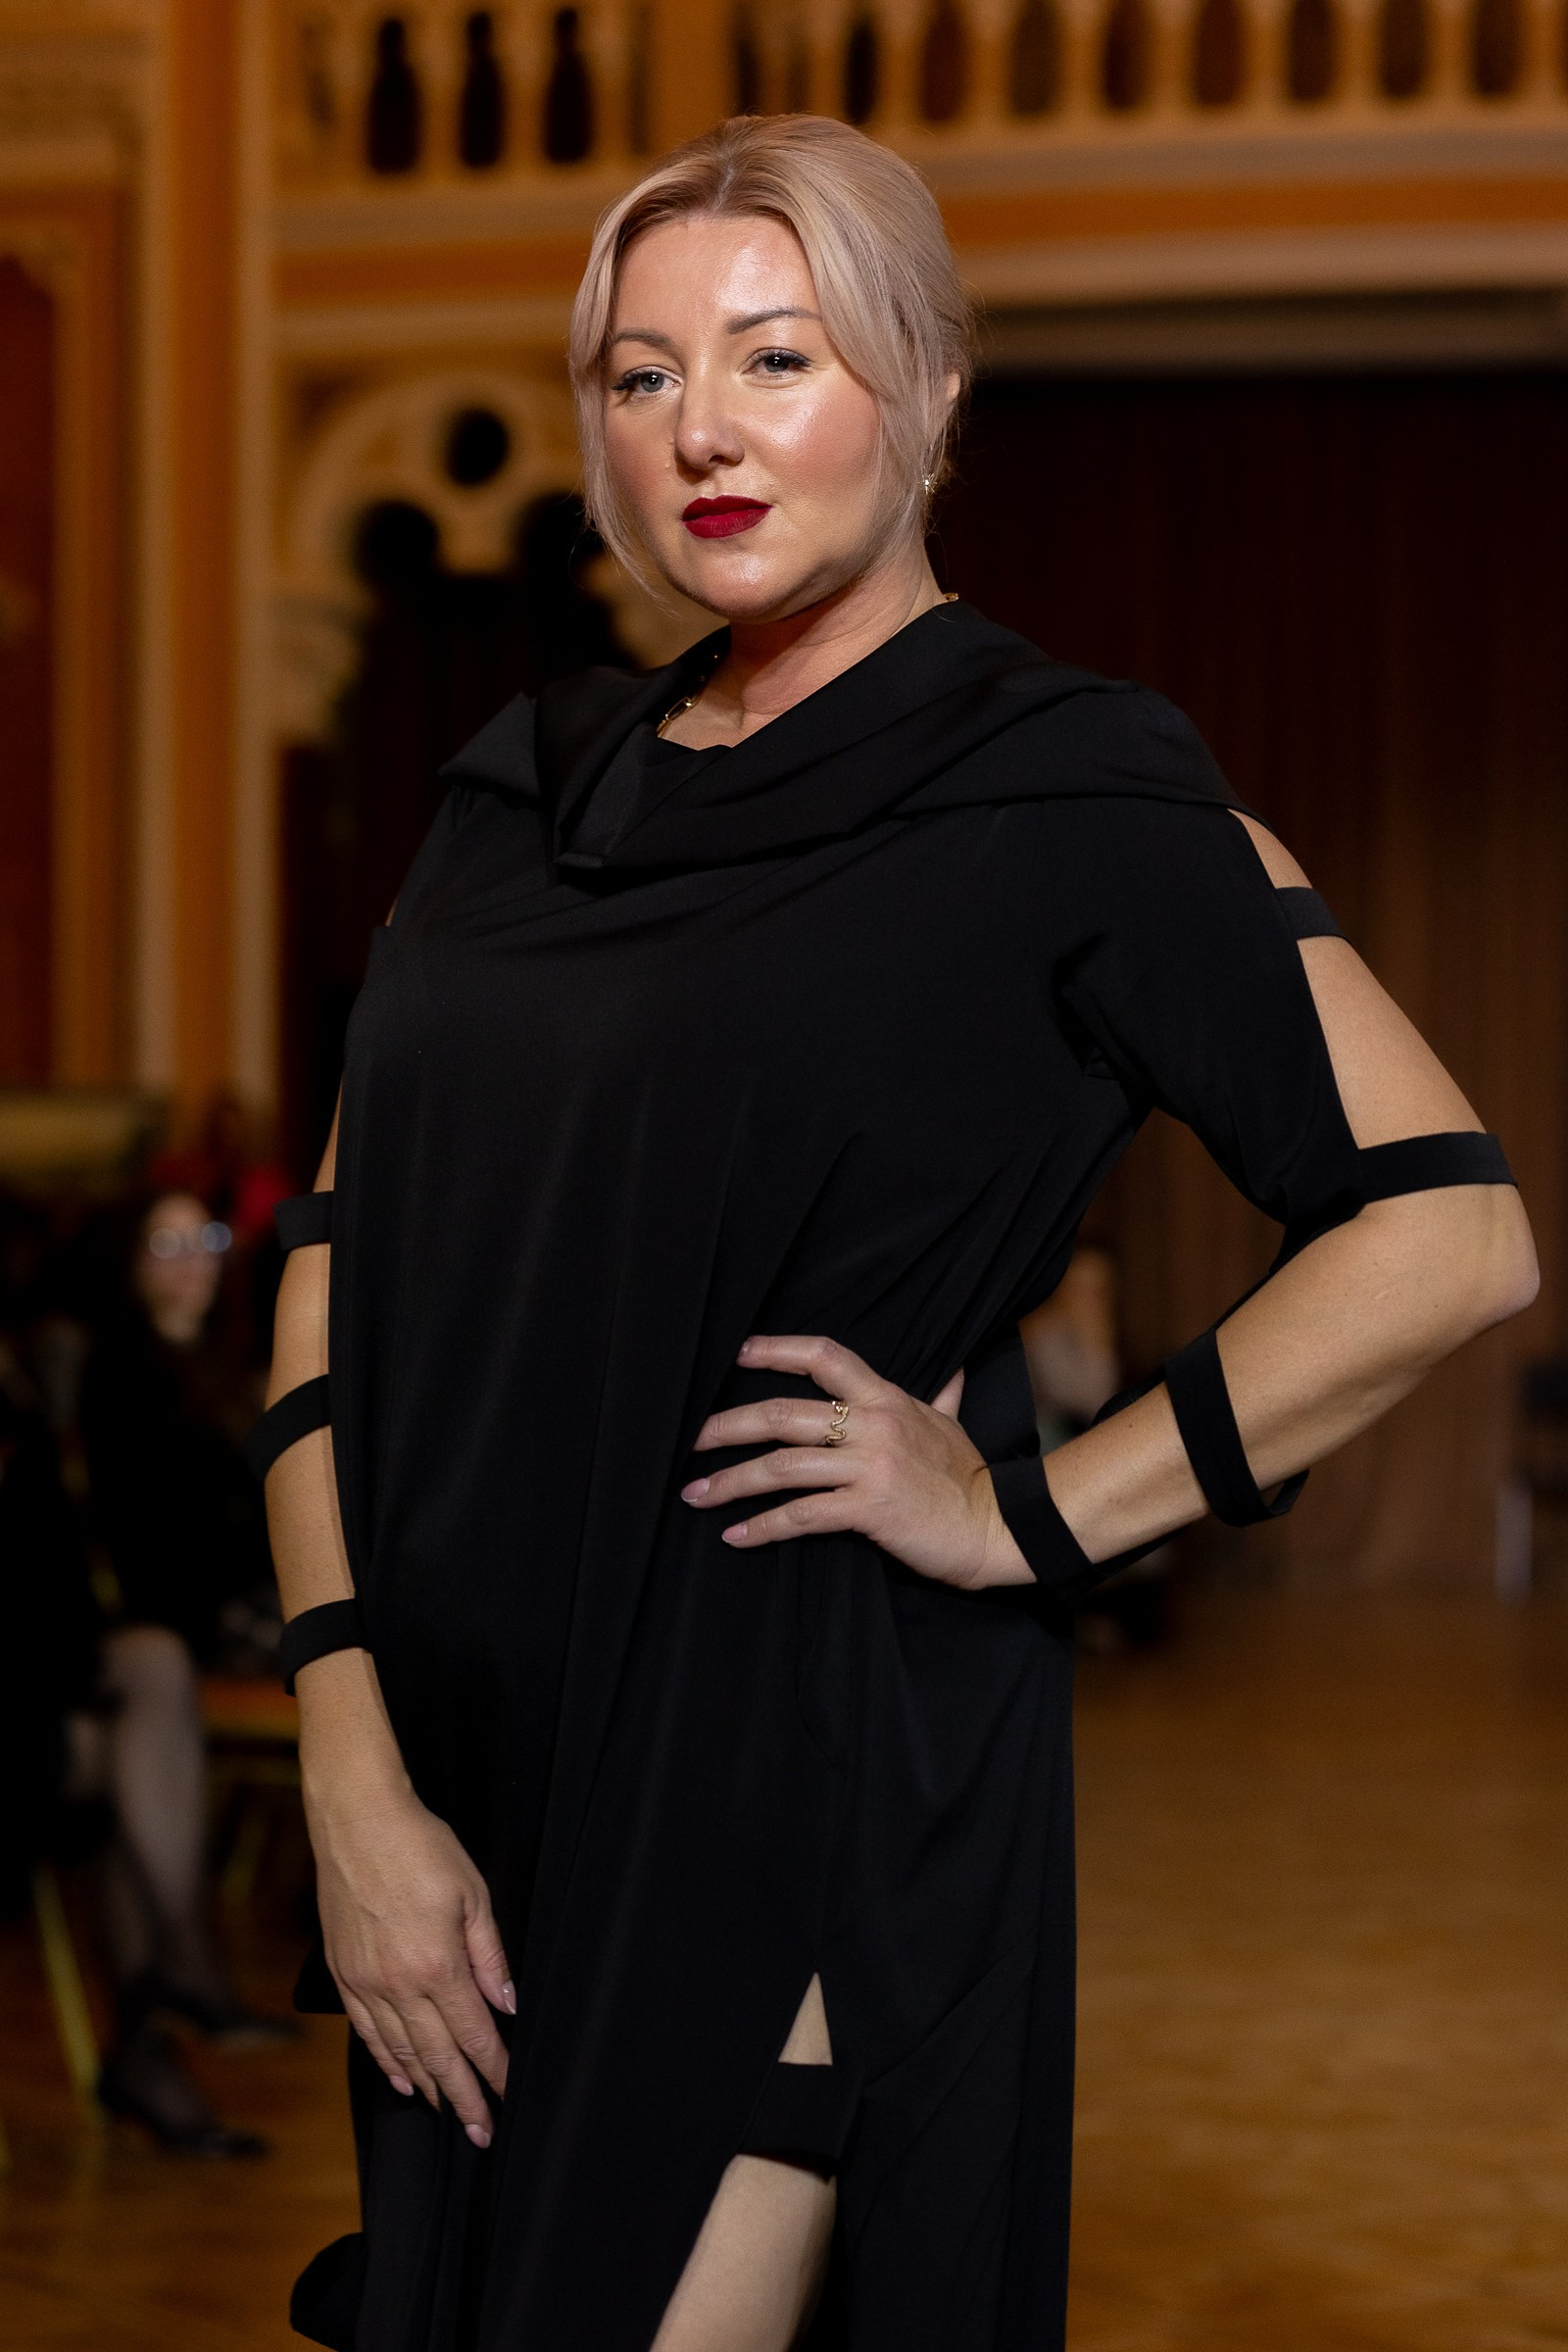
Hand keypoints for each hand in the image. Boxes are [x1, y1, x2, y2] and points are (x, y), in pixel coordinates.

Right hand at [305, 1767, 512, 2147]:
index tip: (508, 2095)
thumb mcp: (473, 1893)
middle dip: (463, 2096)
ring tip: (449, 2110)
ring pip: (400, 2051)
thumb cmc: (420, 1847)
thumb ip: (490, 1954)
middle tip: (482, 2130)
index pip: (473, 2034)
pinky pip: (365, 2031)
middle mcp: (398, 1984)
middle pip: (438, 2055)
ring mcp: (366, 1982)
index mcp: (438, 1965)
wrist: (357, 1821)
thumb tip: (506, 2002)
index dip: (494, 2070)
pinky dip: (386, 2060)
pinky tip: (402, 2077)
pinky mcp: (343, 1973)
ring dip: (428, 2086)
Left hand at [683, 1334, 1032, 1590]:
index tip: (737, 1353)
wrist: (998, 1527)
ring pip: (783, 1466)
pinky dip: (763, 1526)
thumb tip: (956, 1368)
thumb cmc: (969, 1477)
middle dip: (727, 1426)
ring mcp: (871, 1466)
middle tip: (690, 1440)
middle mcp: (874, 1424)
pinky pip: (803, 1515)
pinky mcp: (870, 1509)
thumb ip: (943, 1395)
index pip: (825, 1356)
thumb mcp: (951, 1425)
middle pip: (784, 1413)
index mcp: (887, 1397)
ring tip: (695, 1494)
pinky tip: (735, 1535)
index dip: (777, 1350)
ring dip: (731, 1482)